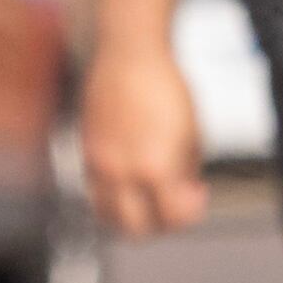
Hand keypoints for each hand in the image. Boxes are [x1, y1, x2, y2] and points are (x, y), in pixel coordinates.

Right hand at [81, 24, 210, 239]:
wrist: (130, 53)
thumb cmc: (166, 86)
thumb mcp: (193, 131)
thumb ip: (187, 169)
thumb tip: (186, 192)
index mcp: (154, 167)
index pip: (171, 218)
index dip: (189, 214)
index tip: (196, 200)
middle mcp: (121, 171)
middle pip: (135, 229)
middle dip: (160, 224)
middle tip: (173, 208)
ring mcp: (99, 164)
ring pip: (108, 216)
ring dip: (131, 216)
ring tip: (150, 199)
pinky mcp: (85, 152)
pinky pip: (94, 192)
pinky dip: (112, 197)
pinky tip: (130, 181)